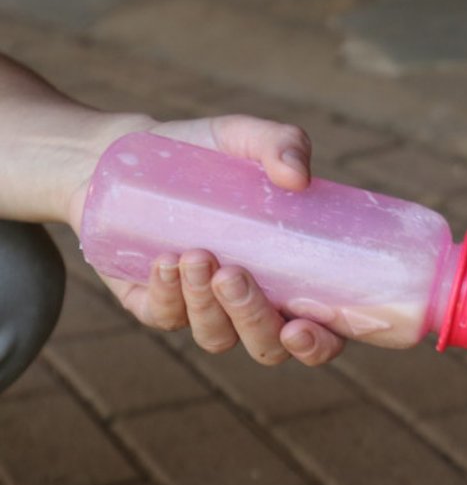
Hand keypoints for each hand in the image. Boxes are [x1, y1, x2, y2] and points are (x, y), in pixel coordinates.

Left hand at [69, 115, 344, 366]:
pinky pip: (166, 318)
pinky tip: (165, 261)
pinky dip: (168, 294)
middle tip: (233, 274)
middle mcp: (253, 305)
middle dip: (253, 319)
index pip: (321, 334)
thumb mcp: (245, 138)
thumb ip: (282, 144)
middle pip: (267, 347)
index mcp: (293, 280)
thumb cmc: (203, 153)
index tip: (302, 327)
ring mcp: (204, 311)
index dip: (317, 345)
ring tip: (196, 254)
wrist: (125, 157)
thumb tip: (297, 176)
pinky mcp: (156, 306)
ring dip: (207, 304)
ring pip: (216, 338)